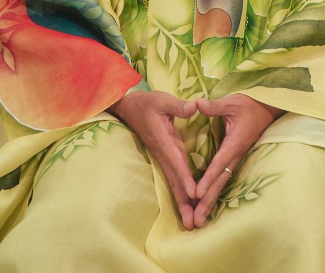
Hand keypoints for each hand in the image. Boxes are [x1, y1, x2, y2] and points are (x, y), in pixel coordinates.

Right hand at [109, 91, 199, 228]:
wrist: (129, 108)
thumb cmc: (148, 103)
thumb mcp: (163, 100)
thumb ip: (179, 106)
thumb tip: (195, 106)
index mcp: (164, 142)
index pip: (177, 162)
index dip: (186, 178)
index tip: (195, 194)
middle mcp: (163, 154)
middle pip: (175, 182)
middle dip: (184, 202)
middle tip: (193, 223)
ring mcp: (163, 158)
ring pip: (174, 183)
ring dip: (182, 203)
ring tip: (191, 222)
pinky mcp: (165, 158)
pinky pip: (174, 178)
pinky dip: (180, 193)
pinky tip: (187, 204)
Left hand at [191, 95, 281, 227]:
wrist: (268, 108)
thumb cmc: (250, 104)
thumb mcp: (232, 102)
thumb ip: (214, 106)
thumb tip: (196, 104)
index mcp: (235, 142)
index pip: (219, 163)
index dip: (208, 178)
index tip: (197, 193)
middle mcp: (236, 155)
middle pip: (221, 182)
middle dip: (208, 201)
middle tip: (196, 220)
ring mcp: (237, 158)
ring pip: (222, 184)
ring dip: (211, 202)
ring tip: (199, 221)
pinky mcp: (236, 159)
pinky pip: (224, 179)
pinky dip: (215, 194)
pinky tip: (208, 205)